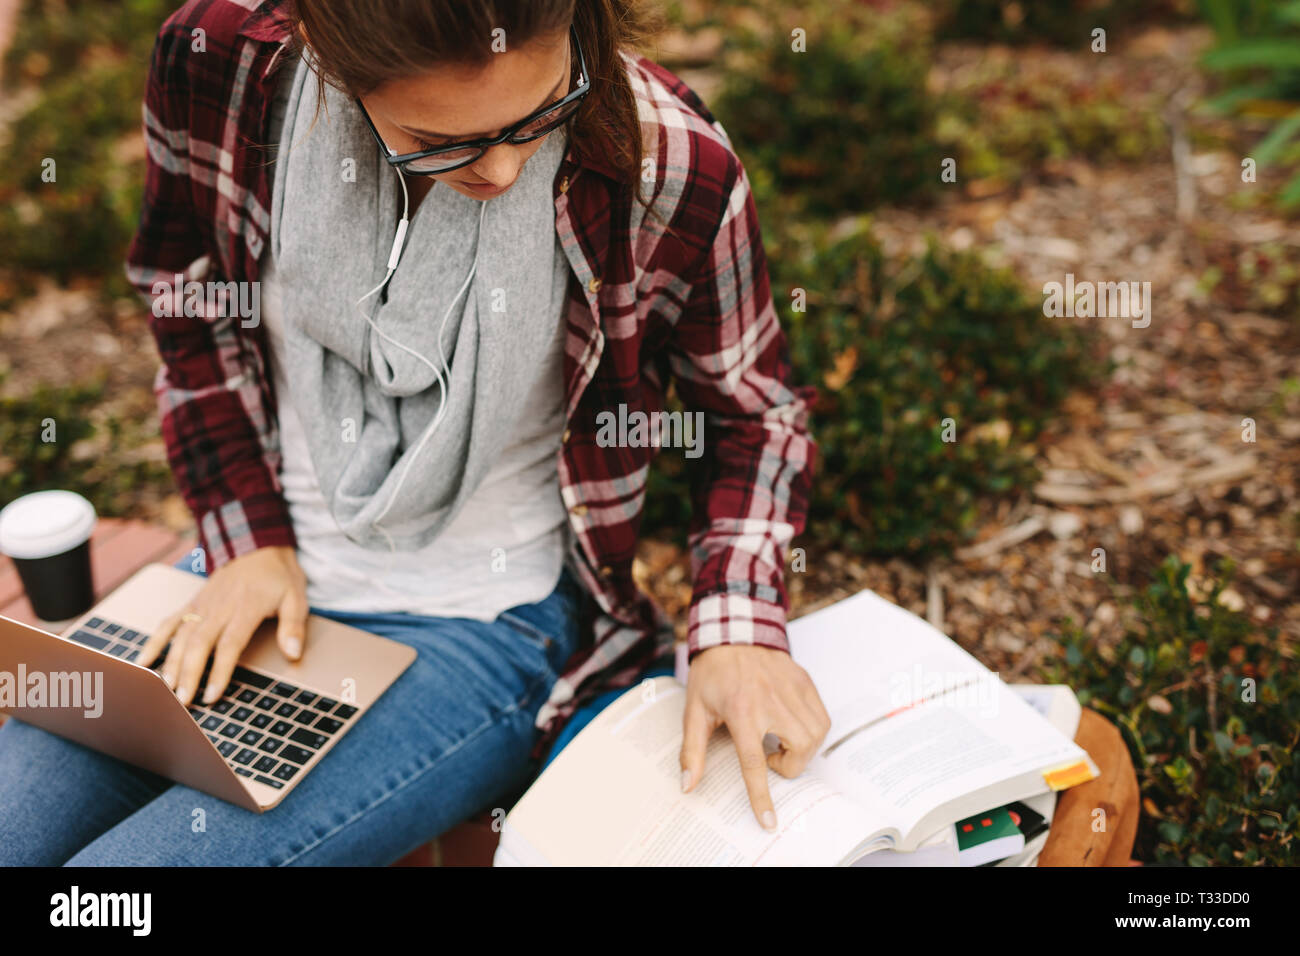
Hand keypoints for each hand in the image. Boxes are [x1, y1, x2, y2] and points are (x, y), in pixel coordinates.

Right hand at [138, 546, 308, 706]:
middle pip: (199, 644)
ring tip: (166, 690)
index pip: (229, 644)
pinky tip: (142, 662)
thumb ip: (293, 626)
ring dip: (171, 664)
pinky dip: (154, 641)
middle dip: (189, 674)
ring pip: (181, 636)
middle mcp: (219, 607)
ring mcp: (202, 605)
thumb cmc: (278, 574)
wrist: (256, 544)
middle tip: (183, 701)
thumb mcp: (297, 596)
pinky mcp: (192, 603)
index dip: (219, 671)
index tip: (212, 695)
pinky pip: (169, 622)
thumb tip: (294, 654)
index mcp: (246, 608)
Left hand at [679, 643, 830, 831]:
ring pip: (816, 735)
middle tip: (770, 758)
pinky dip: (813, 731)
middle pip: (798, 749)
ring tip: (782, 742)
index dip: (761, 795)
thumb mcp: (694, 710)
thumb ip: (692, 750)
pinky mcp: (805, 682)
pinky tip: (793, 727)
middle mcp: (771, 700)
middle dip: (789, 766)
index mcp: (741, 710)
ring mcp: (792, 689)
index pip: (754, 762)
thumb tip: (688, 785)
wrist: (734, 631)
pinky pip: (822, 717)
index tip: (769, 820)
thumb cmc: (712, 673)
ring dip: (803, 750)